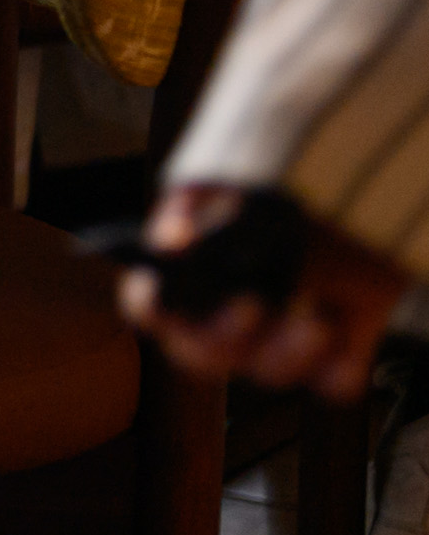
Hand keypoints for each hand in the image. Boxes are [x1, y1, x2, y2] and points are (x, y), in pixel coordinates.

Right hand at [121, 181, 406, 398]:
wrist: (382, 161)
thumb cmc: (303, 154)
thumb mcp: (244, 170)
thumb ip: (202, 205)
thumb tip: (170, 242)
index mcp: (200, 261)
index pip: (154, 301)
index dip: (153, 304)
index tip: (165, 296)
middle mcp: (237, 299)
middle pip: (203, 352)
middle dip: (223, 337)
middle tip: (251, 305)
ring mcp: (290, 323)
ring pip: (266, 371)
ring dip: (286, 354)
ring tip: (315, 320)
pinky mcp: (347, 338)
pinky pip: (332, 380)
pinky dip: (338, 366)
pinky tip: (342, 329)